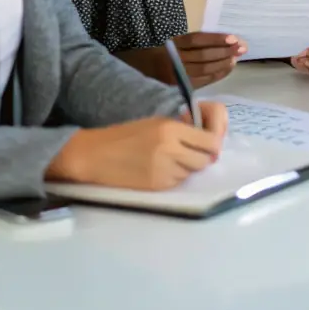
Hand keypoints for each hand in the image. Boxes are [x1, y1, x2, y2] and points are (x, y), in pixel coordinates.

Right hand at [46, 105, 228, 190]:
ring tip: (170, 158)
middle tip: (192, 151)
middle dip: (202, 156)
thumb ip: (182, 130)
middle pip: (204, 159)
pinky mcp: (156, 186)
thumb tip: (208, 140)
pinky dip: (174, 176)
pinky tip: (159, 168)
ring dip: (187, 167)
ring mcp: (163, 170)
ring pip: (191, 172)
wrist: (96, 155)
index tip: (209, 142)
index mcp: (171, 129)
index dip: (212, 142)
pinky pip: (177, 181)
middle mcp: (170, 150)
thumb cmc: (126, 134)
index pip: (209, 140)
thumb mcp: (156, 122)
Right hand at [173, 32, 246, 86]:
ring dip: (223, 63)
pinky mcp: (182, 87)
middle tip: (242, 48)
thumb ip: (199, 42)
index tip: (233, 38)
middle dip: (225, 51)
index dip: (216, 39)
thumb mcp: (179, 41)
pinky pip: (203, 81)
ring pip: (204, 69)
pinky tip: (228, 69)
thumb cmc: (170, 52)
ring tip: (236, 58)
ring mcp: (178, 75)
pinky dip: (218, 75)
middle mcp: (175, 59)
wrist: (150, 69)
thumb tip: (229, 41)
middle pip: (203, 55)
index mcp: (175, 43)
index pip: (197, 40)